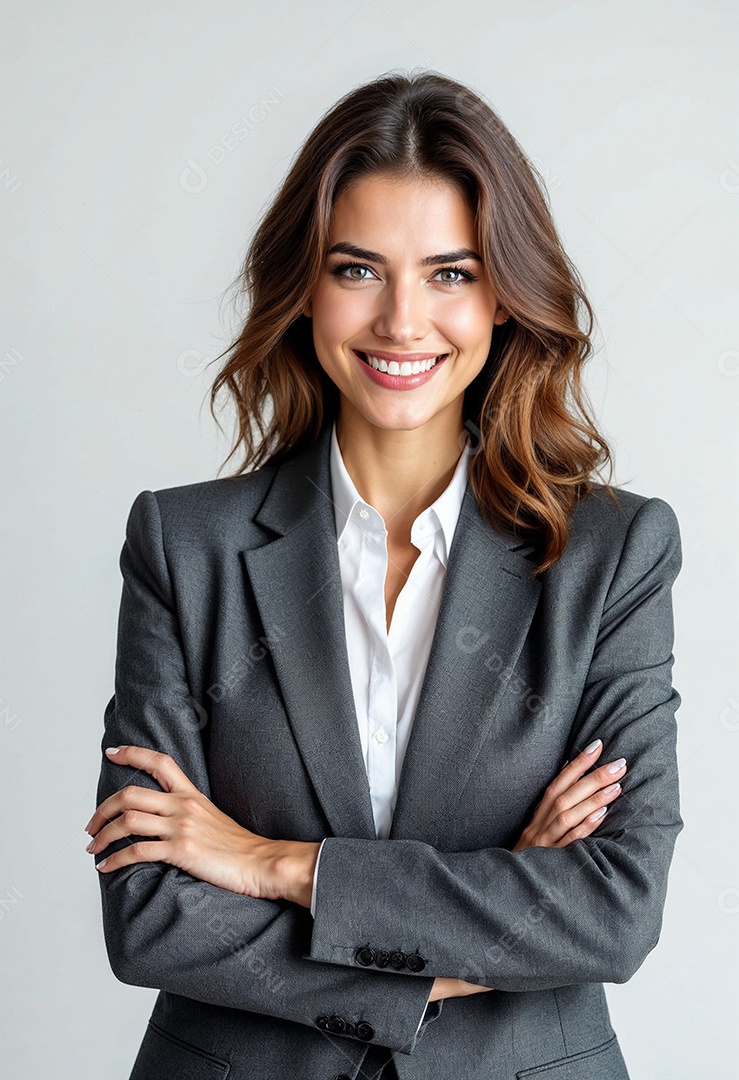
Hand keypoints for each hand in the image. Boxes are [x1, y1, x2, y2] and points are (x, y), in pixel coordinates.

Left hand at [85, 745, 319, 903]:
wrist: (260, 862)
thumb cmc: (238, 845)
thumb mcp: (211, 816)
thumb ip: (186, 811)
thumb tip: (161, 816)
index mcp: (191, 794)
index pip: (159, 762)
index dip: (132, 753)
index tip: (112, 753)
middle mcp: (183, 806)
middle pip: (130, 795)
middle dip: (102, 809)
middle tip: (90, 825)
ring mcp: (181, 828)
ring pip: (128, 822)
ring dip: (102, 836)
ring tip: (93, 849)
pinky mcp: (181, 851)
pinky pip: (137, 851)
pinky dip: (114, 860)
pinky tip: (106, 867)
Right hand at [428, 739, 626, 999]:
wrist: (500, 900)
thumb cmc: (523, 870)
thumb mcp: (535, 841)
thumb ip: (552, 820)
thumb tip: (574, 793)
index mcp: (534, 821)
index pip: (556, 785)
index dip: (576, 764)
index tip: (596, 745)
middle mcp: (537, 830)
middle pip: (564, 796)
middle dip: (592, 776)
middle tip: (619, 762)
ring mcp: (543, 847)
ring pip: (567, 816)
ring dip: (593, 798)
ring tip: (617, 784)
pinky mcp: (550, 865)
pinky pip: (569, 843)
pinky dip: (585, 827)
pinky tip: (603, 815)